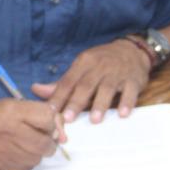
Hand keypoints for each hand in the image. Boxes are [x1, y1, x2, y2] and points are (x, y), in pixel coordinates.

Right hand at [0, 99, 65, 169]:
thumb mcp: (15, 106)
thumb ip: (41, 113)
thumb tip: (62, 134)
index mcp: (11, 111)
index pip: (47, 118)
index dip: (51, 123)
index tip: (45, 124)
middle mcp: (7, 132)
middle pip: (45, 143)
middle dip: (48, 142)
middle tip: (41, 139)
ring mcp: (2, 153)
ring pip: (37, 158)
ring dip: (37, 153)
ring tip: (27, 145)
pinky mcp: (0, 169)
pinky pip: (26, 168)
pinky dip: (26, 162)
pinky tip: (17, 154)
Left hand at [33, 39, 150, 123]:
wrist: (132, 50)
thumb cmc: (102, 62)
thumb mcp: (81, 68)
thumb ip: (61, 83)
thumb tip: (36, 90)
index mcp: (83, 62)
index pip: (68, 81)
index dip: (59, 96)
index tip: (50, 112)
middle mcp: (99, 66)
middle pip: (86, 85)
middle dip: (76, 102)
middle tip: (68, 118)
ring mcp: (117, 73)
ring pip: (107, 88)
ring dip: (101, 104)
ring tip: (95, 120)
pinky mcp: (133, 80)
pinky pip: (130, 91)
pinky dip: (126, 102)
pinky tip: (122, 114)